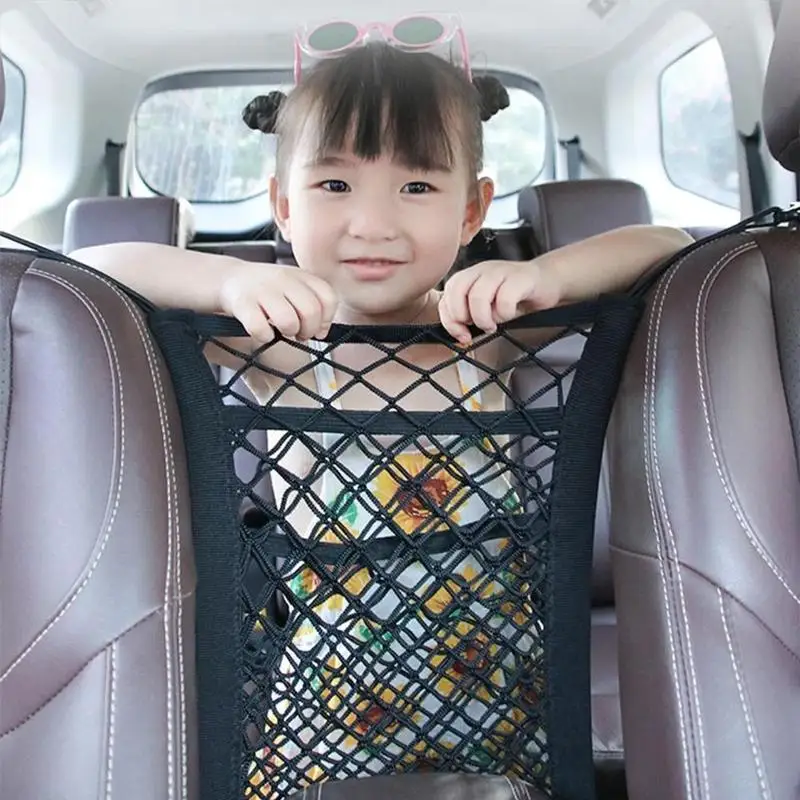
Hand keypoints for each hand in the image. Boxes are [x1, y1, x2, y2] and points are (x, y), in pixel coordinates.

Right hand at [219, 265, 337, 342]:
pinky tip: (263, 331)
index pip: (328, 297)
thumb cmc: (267, 290)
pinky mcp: (242, 303)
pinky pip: (261, 329)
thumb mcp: (294, 287)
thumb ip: (313, 303)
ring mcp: (263, 289)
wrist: (229, 279)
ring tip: (281, 330)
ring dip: (288, 333)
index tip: (317, 328)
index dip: (326, 318)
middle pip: (311, 311)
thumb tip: (322, 331)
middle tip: (299, 333)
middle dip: (308, 330)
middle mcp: (284, 279)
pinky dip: (264, 336)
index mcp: (300, 275)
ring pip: (289, 321)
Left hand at [438, 260, 559, 342]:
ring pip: (478, 295)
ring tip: (493, 324)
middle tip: (477, 326)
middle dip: (462, 316)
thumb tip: (458, 336)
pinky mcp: (520, 278)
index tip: (462, 335)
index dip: (450, 320)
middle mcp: (482, 270)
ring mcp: (500, 271)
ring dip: (483, 318)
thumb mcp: (487, 307)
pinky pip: (504, 298)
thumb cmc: (515, 297)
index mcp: (469, 276)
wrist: (547, 282)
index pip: (446, 296)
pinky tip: (509, 315)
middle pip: (457, 290)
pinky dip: (504, 313)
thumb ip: (469, 316)